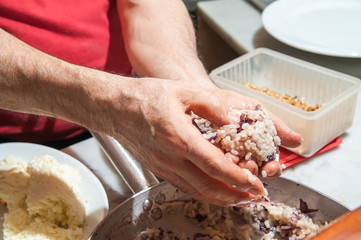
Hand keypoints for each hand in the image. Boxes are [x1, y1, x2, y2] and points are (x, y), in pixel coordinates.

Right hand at [93, 76, 300, 205]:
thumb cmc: (145, 97)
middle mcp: (171, 158)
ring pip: (196, 191)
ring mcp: (163, 166)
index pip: (215, 166)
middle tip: (254, 197)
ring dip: (221, 199)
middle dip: (235, 196)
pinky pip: (184, 187)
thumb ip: (210, 104)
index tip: (255, 184)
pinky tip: (213, 191)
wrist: (114, 108)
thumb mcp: (182, 90)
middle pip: (208, 187)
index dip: (238, 178)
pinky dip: (203, 193)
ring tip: (239, 200)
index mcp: (180, 138)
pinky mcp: (158, 168)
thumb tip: (231, 118)